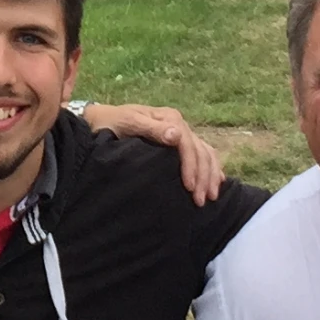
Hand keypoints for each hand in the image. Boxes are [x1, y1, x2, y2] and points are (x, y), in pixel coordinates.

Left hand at [81, 103, 224, 204]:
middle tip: (200, 201)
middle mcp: (178, 124)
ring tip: (211, 197)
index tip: (190, 188)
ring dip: (211, 175)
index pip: (188, 144)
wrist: (101, 118)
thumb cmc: (111, 123)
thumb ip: (152, 129)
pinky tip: (217, 181)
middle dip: (203, 177)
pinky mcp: (178, 140)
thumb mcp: (129, 123)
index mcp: (170, 118)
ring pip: (206, 153)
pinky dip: (211, 167)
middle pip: (200, 151)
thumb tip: (176, 136)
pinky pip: (203, 153)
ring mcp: (180, 132)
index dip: (191, 166)